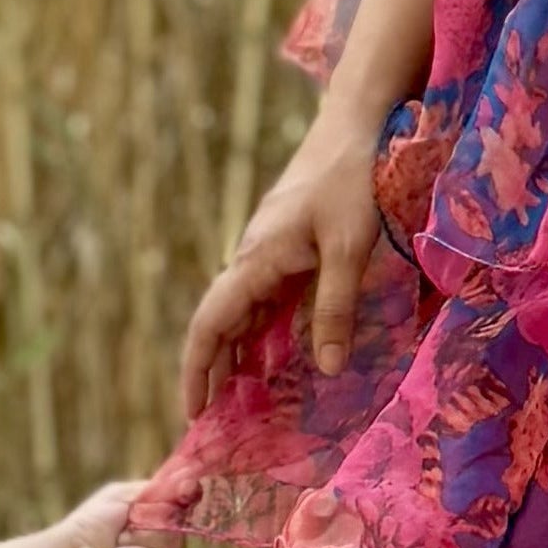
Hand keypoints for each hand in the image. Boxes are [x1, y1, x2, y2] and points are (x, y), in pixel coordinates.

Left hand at [39, 479, 176, 547]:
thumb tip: (190, 479)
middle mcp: (160, 536)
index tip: (187, 489)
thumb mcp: (123, 495)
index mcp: (155, 513)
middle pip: (181, 524)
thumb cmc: (91, 522)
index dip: (188, 495)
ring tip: (118, 541)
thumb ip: (157, 489)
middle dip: (154, 519)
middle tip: (129, 521)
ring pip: (172, 544)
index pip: (184, 503)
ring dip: (142, 538)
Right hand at [180, 98, 393, 409]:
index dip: (196, 370)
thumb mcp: (349, 249)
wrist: (355, 123)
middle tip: (215, 424)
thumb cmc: (352, 179)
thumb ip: (336, 307)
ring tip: (241, 403)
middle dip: (212, 373)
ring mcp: (269, 250)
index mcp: (256, 260)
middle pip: (220, 323)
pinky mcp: (289, 243)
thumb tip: (327, 369)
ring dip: (237, 354)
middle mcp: (253, 257)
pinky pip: (267, 298)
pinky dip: (263, 331)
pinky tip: (277, 355)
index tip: (192, 413)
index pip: (210, 325)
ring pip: (243, 312)